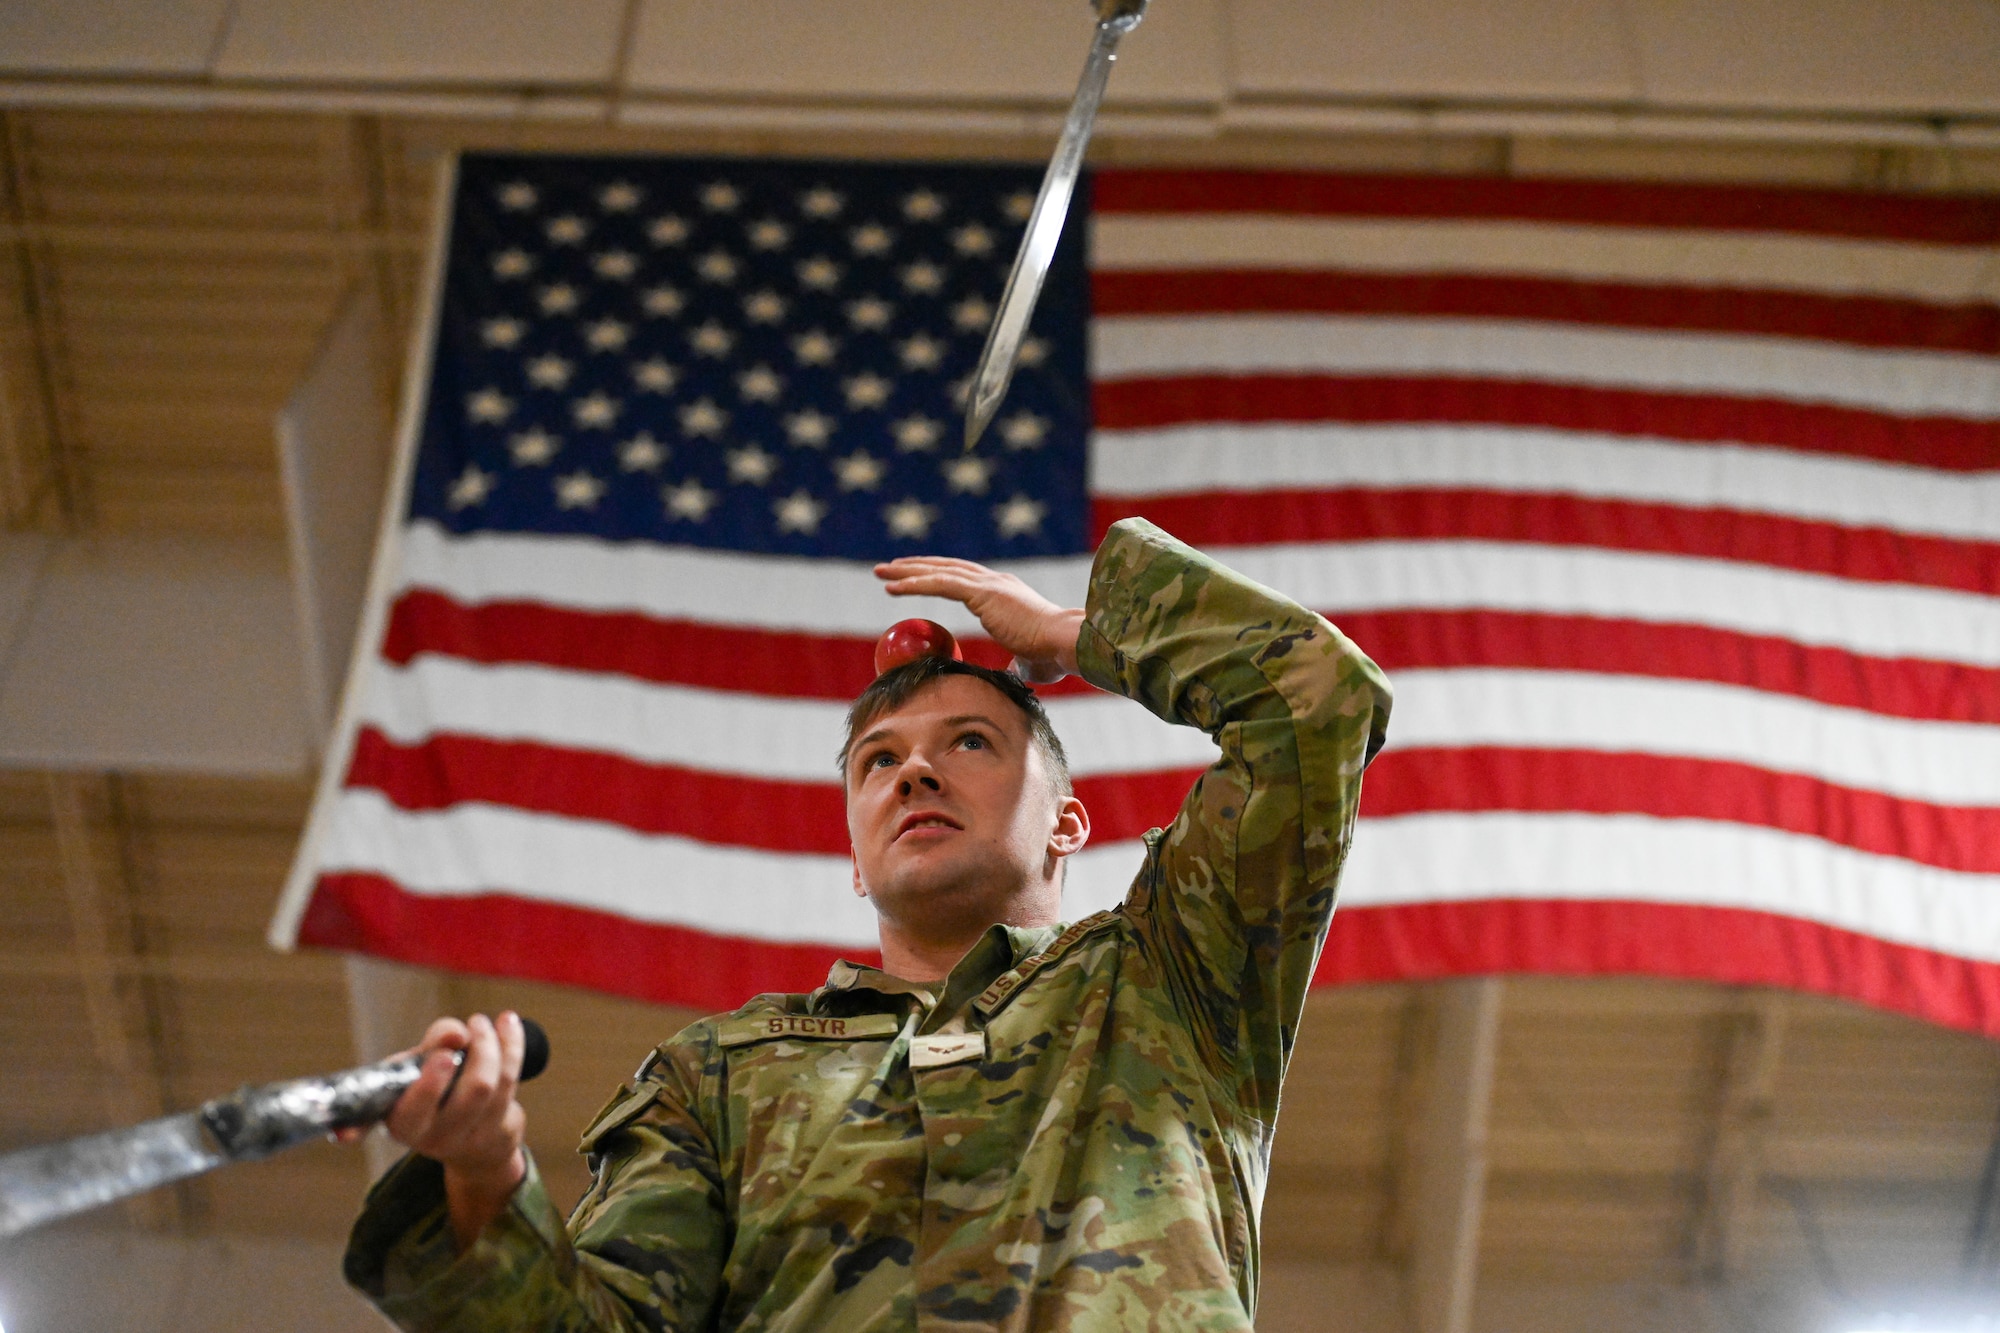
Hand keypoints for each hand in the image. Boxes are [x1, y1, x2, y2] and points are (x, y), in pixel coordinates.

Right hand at [372, 1012, 528, 1250]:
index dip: (428, 1085)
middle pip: (470, 1091)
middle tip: (470, 1028)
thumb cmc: (428, 1099)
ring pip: (497, 1083)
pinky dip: (513, 1047)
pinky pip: (514, 1080)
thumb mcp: (411, 1074)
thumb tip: (451, 1036)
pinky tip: (510, 1025)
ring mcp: (474, 1135)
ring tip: (488, 1024)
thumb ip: (428, 1049)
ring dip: (496, 1045)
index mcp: (402, 1125)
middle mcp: (436, 1137)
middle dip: (477, 1051)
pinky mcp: (504, 1128)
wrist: (465, 1146)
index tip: (441, 1057)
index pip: (409, 1112)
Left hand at [874, 557, 1084, 682]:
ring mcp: (990, 584)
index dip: (938, 576)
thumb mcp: (1027, 661)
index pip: (964, 579)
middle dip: (915, 566)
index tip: (916, 579)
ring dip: (906, 571)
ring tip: (881, 572)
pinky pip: (940, 584)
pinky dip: (915, 584)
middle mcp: (996, 582)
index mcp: (1005, 593)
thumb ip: (1015, 663)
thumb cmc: (1052, 657)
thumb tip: (1012, 673)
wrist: (1065, 644)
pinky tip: (894, 587)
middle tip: (888, 569)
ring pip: (939, 571)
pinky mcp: (984, 593)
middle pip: (946, 568)